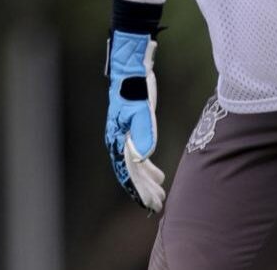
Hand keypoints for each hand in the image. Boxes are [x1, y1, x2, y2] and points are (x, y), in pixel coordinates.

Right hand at [105, 30, 165, 211]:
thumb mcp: (139, 110)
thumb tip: (144, 157)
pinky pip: (139, 155)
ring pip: (135, 165)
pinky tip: (157, 175)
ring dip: (147, 181)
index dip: (137, 189)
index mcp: (117, 139)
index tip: (148, 203)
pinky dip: (148, 167)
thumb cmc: (133, 90)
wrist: (130, 70)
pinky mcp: (134, 130)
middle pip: (131, 172)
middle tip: (157, 205)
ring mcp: (125, 136)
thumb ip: (142, 132)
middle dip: (143, 190)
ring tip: (159, 195)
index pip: (127, 171)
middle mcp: (118, 141)